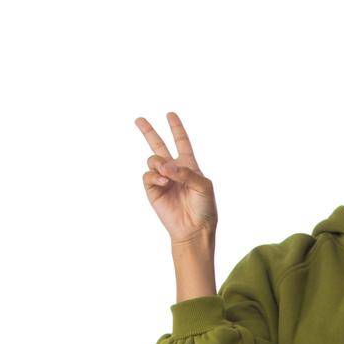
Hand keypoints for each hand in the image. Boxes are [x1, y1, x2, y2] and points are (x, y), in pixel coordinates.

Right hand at [135, 111, 217, 244]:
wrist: (194, 229)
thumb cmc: (204, 208)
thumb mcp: (203, 186)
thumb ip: (186, 172)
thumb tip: (165, 166)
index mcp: (189, 166)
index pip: (181, 142)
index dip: (176, 128)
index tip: (170, 114)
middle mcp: (173, 170)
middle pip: (159, 146)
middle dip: (148, 132)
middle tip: (139, 120)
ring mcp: (162, 180)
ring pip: (152, 159)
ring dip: (158, 163)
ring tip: (166, 175)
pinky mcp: (153, 190)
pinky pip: (148, 175)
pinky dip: (155, 176)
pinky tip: (163, 182)